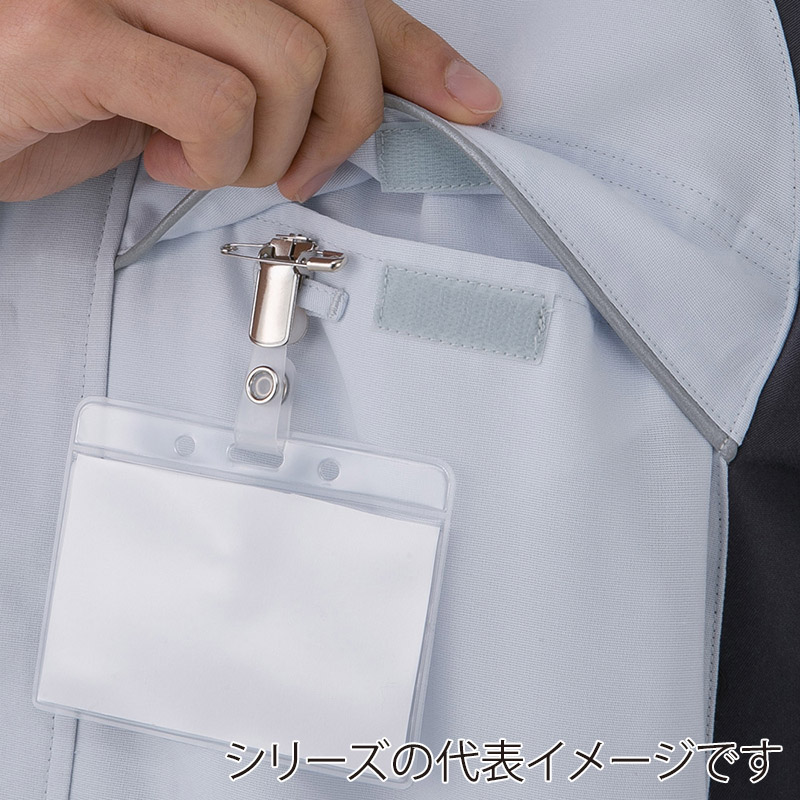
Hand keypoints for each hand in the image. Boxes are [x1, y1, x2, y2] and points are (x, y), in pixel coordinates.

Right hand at [0, 0, 501, 200]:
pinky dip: (211, 160)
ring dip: (260, 150)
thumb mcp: (200, 73)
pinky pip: (216, 106)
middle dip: (334, 123)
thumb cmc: (78, 93)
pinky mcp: (74, 32)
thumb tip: (423, 93)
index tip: (467, 102)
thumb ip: (292, 70)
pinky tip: (166, 159)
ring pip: (284, 65)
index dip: (414, 53)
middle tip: (290, 166)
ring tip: (200, 157)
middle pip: (332, 24)